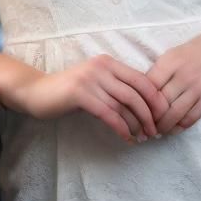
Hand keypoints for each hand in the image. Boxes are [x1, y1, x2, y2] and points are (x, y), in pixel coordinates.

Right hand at [7, 54, 170, 144]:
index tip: (163, 116)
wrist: (37, 92)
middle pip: (136, 93)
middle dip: (149, 114)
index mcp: (108, 62)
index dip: (155, 98)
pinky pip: (108, 114)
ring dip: (137, 124)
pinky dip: (121, 128)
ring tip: (143, 138)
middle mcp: (101, 67)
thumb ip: (116, 88)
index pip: (141, 79)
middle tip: (156, 131)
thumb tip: (145, 106)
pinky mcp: (80, 94)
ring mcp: (90, 79)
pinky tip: (127, 138)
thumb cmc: (69, 92)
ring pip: (124, 105)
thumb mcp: (95, 83)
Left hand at [146, 26, 200, 135]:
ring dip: (162, 126)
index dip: (139, 100)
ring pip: (175, 114)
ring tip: (154, 131)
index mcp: (170, 61)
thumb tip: (139, 94)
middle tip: (141, 126)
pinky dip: (179, 127)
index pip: (149, 86)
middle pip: (160, 103)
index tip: (133, 109)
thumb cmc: (192, 52)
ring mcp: (198, 88)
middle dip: (148, 118)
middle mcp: (184, 75)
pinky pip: (191, 118)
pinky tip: (171, 129)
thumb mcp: (171, 55)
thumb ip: (157, 72)